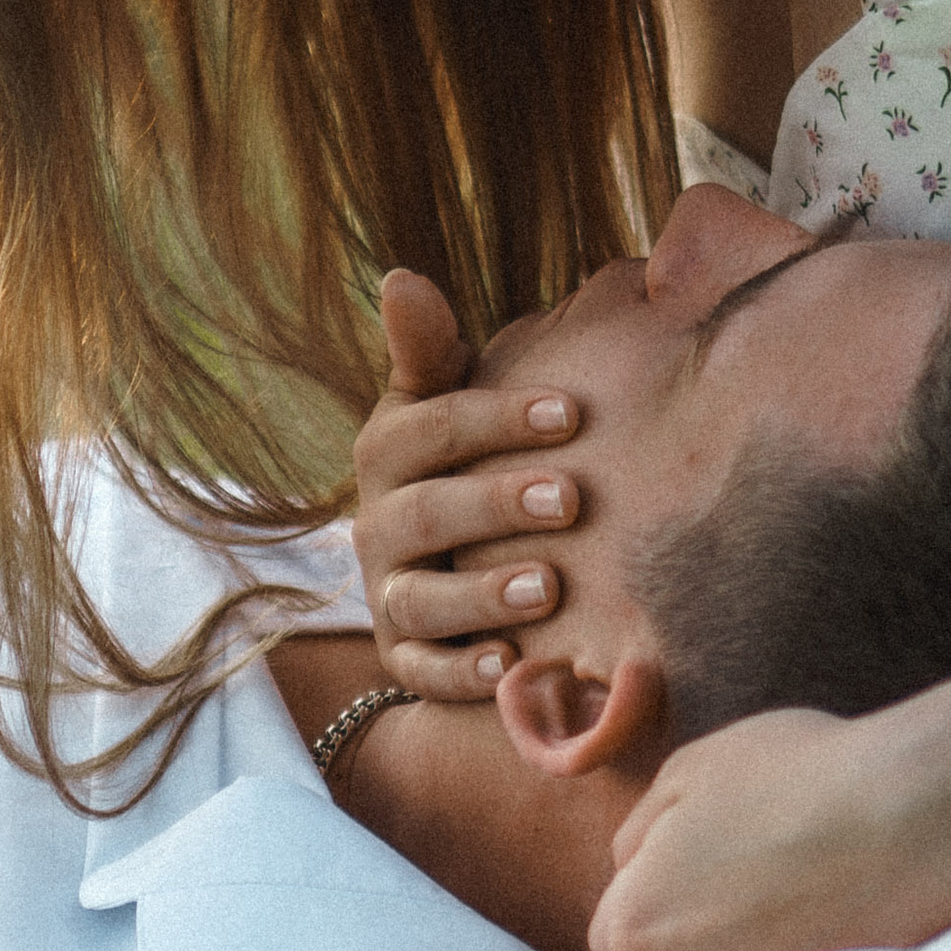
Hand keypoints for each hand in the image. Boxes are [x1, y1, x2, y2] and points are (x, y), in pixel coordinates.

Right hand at [350, 268, 584, 703]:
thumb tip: (397, 277)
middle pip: (426, 514)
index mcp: (389, 450)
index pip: (433, 427)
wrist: (447, 558)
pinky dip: (466, 673)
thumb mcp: (445, 398)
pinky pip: (425, 672)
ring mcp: (390, 595)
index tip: (571, 411)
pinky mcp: (406, 658)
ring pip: (423, 599)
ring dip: (484, 593)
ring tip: (550, 586)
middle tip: (572, 497)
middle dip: (495, 504)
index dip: (497, 418)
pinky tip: (515, 666)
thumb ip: (431, 349)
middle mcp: (378, 525)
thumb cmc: (467, 459)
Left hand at [590, 676, 950, 950]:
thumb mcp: (688, 771)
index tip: (696, 865)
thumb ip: (641, 831)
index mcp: (630, 925)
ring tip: (770, 933)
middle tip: (736, 899)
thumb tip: (636, 868)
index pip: (615, 929)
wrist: (912, 817)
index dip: (653, 894)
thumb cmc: (795, 777)